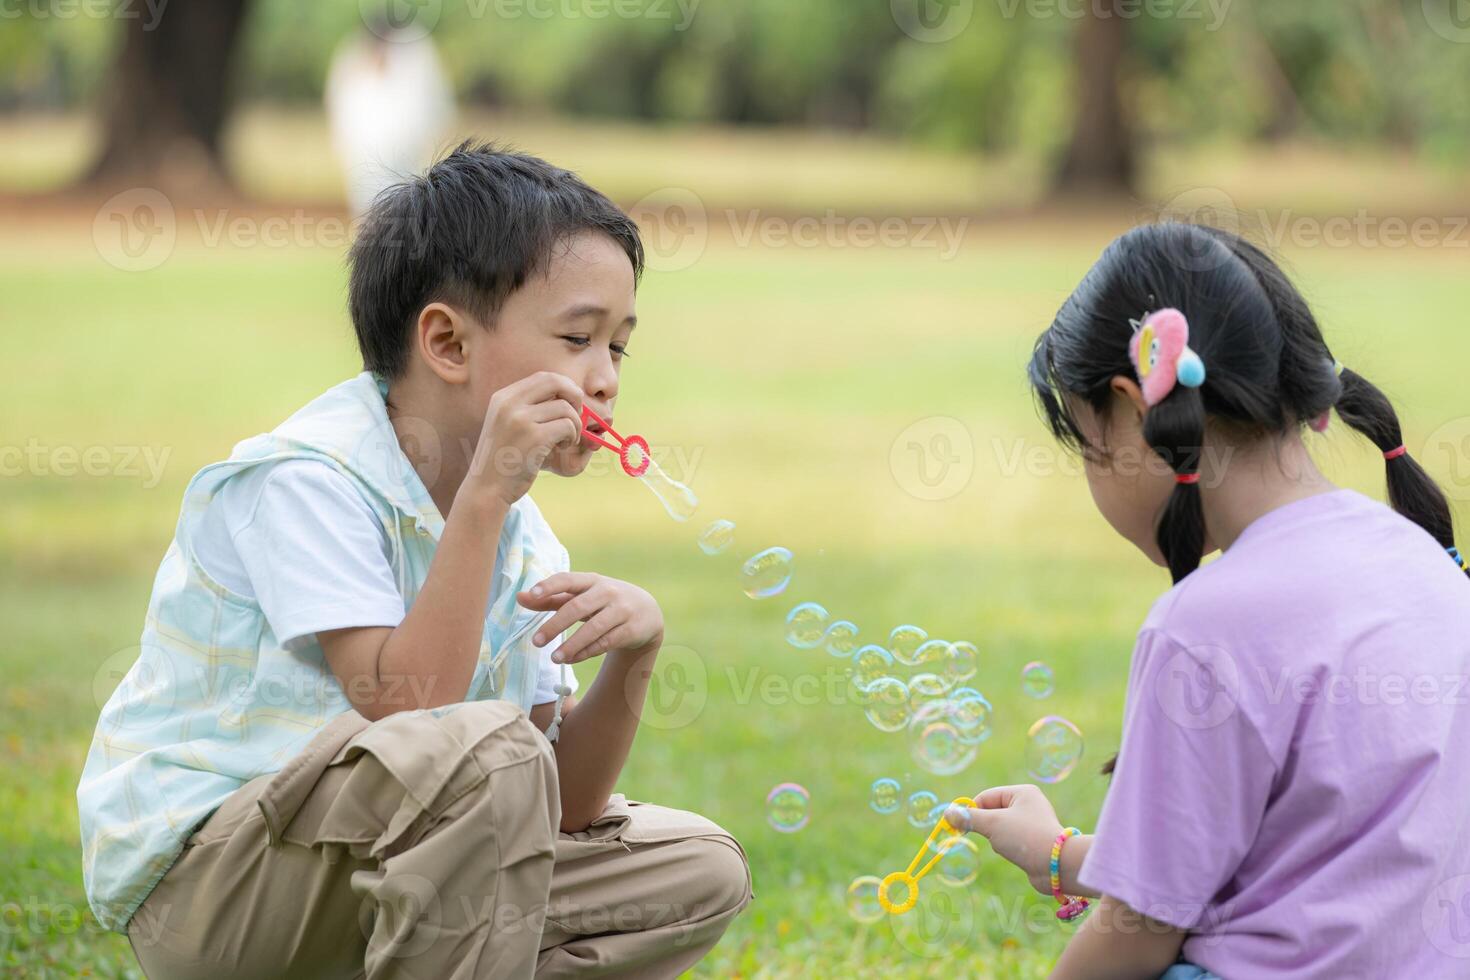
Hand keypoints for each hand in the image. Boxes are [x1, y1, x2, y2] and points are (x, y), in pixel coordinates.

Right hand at [466, 372, 583, 506]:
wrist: (487, 489)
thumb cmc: (504, 459)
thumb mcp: (508, 425)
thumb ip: (529, 407)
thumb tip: (570, 393)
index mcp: (503, 397)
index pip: (544, 377)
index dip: (564, 387)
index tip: (571, 404)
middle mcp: (510, 403)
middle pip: (556, 382)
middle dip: (574, 397)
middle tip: (576, 417)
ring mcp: (520, 419)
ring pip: (566, 408)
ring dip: (575, 424)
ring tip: (566, 440)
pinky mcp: (533, 437)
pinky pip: (567, 426)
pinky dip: (572, 437)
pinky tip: (561, 448)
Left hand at [517, 573, 662, 664]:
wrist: (647, 612)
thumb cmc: (604, 602)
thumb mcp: (581, 596)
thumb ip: (551, 597)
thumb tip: (520, 597)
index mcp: (591, 580)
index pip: (567, 579)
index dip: (550, 586)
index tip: (532, 595)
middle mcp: (608, 592)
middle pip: (577, 607)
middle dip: (555, 625)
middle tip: (536, 641)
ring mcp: (621, 610)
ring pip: (593, 628)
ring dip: (572, 644)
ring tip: (554, 657)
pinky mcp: (631, 630)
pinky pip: (606, 642)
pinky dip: (587, 652)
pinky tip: (571, 659)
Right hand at [945, 785, 1063, 895]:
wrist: (1057, 865)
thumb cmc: (1025, 837)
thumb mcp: (992, 824)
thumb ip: (968, 818)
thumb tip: (947, 813)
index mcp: (1022, 792)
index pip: (986, 797)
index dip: (972, 810)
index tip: (960, 825)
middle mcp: (1028, 805)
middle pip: (992, 812)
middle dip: (987, 827)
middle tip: (992, 836)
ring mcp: (1031, 824)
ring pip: (999, 829)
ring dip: (997, 839)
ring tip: (1010, 846)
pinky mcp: (1032, 841)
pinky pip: (1009, 841)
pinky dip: (1006, 848)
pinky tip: (1015, 854)